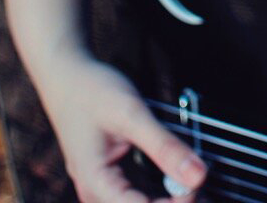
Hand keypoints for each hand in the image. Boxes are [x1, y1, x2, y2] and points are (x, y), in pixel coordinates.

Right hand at [35, 47, 206, 201]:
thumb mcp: (132, 114)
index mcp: (96, 183)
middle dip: (173, 202)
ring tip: (192, 180)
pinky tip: (176, 178)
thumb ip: (164, 146)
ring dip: (167, 199)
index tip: (200, 181)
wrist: (66, 76)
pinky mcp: (108, 180)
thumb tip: (199, 176)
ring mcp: (99, 188)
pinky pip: (135, 196)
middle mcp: (95, 193)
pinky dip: (158, 191)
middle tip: (199, 178)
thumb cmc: (93, 91)